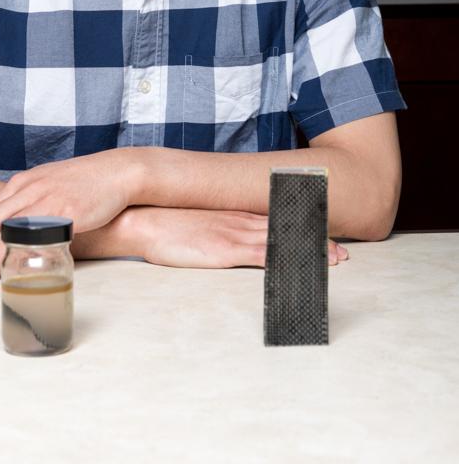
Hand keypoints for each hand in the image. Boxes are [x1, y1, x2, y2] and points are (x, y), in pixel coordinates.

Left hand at [0, 149, 136, 281]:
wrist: (116, 172)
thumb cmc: (84, 180)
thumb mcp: (48, 182)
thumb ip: (30, 199)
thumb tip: (16, 225)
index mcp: (23, 182)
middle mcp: (29, 189)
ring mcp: (47, 199)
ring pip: (9, 231)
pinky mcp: (65, 212)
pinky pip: (38, 236)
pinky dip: (24, 254)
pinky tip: (21, 269)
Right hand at [134, 207, 348, 268]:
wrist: (143, 220)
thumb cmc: (165, 224)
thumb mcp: (195, 223)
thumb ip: (213, 228)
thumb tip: (223, 239)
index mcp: (233, 215)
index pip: (274, 220)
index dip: (301, 229)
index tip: (322, 237)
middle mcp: (239, 222)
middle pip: (286, 230)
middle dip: (315, 242)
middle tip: (341, 253)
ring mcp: (235, 235)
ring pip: (281, 242)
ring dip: (309, 252)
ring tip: (333, 260)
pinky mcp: (227, 250)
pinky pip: (262, 257)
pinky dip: (284, 262)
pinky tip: (300, 269)